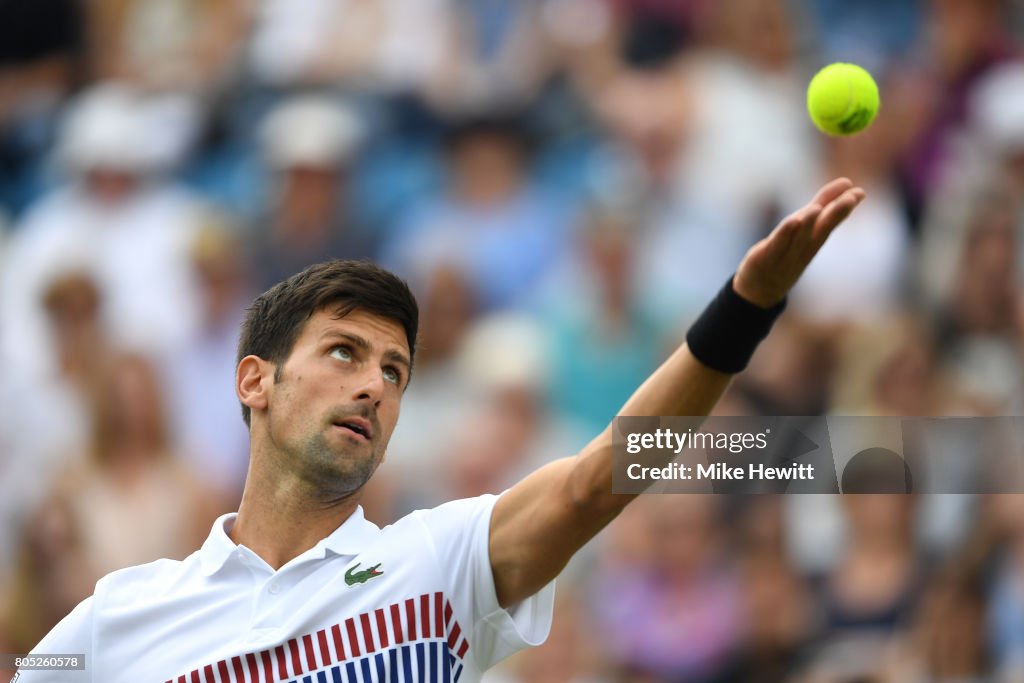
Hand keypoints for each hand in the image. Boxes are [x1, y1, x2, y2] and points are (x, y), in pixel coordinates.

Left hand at [733, 178, 865, 307]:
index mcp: (814, 240)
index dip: (844, 207)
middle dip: (836, 213)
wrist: (761, 289)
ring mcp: (785, 255)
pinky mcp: (765, 257)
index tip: (860, 192)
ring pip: (799, 237)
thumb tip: (847, 183)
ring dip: (809, 223)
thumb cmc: (787, 251)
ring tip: (817, 208)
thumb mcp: (805, 226)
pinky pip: (777, 245)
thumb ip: (823, 204)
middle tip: (851, 198)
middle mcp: (803, 248)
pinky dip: (785, 233)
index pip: (831, 222)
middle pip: (821, 229)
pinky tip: (793, 220)